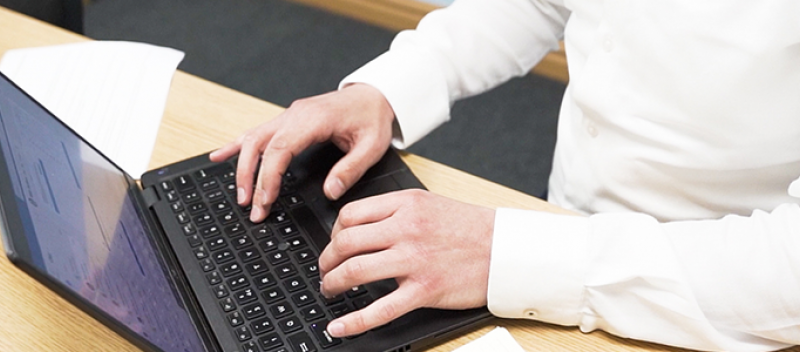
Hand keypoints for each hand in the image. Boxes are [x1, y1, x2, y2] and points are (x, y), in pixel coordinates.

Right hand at [209, 83, 394, 221]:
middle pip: (259, 145)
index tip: (266, 200)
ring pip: (253, 138)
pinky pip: (256, 132)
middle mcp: (295, 114)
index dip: (268, 176)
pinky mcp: (287, 119)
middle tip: (251, 207)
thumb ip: (351, 169)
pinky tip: (219, 156)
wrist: (373, 95)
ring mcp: (288, 115)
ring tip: (240, 195)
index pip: (280, 149)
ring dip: (242, 167)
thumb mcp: (372, 146)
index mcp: (314, 119)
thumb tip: (330, 192)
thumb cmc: (371, 117)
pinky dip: (236, 145)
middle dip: (250, 178)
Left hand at [318, 189, 495, 336]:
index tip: (334, 244)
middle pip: (345, 242)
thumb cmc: (471, 228)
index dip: (334, 232)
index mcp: (406, 204)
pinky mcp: (424, 290)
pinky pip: (380, 309)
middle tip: (326, 269)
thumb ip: (395, 211)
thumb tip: (360, 226)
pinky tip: (339, 327)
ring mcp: (414, 260)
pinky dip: (353, 322)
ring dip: (333, 284)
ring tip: (331, 290)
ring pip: (354, 271)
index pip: (350, 214)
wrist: (505, 249)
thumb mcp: (429, 203)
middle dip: (326, 260)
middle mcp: (406, 229)